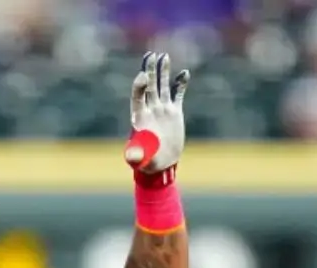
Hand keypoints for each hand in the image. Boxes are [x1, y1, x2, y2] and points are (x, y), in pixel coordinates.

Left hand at [124, 52, 189, 173]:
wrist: (161, 164)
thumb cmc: (147, 163)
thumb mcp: (140, 160)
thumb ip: (136, 156)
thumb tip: (132, 156)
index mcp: (140, 118)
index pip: (137, 96)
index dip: (139, 85)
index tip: (144, 75)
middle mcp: (150, 110)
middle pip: (149, 86)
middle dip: (150, 70)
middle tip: (151, 55)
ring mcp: (162, 109)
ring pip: (162, 86)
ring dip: (163, 71)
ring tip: (164, 56)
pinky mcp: (174, 113)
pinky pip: (177, 95)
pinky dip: (180, 84)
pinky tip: (184, 73)